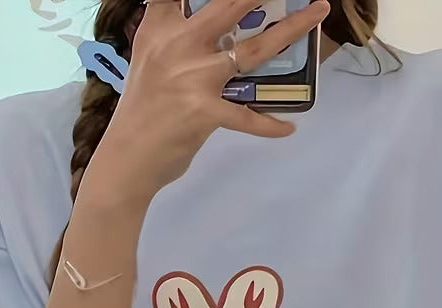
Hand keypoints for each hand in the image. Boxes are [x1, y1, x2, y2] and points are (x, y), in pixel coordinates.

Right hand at [83, 0, 329, 199]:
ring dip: (290, 30)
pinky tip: (288, 127)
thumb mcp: (149, 60)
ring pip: (253, 48)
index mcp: (160, 28)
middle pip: (230, 4)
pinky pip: (247, 116)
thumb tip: (213, 30)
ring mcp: (194, 77)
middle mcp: (178, 44)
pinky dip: (269, 125)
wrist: (126, 159)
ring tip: (316, 16)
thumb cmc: (142, 111)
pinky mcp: (204, 111)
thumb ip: (174, 36)